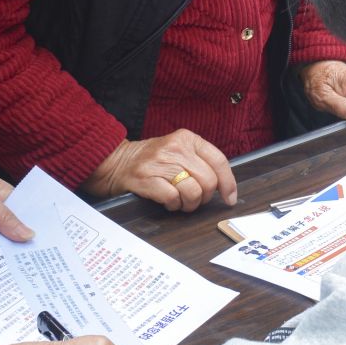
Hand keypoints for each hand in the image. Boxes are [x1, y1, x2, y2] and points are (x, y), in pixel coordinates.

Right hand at [86, 129, 236, 211]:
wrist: (116, 161)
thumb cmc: (151, 160)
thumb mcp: (177, 150)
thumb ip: (199, 161)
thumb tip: (224, 185)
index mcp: (187, 139)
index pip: (219, 160)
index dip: (228, 183)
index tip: (229, 197)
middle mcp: (176, 148)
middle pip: (208, 181)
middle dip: (204, 197)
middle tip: (194, 199)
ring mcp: (160, 163)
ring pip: (193, 192)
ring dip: (189, 204)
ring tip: (180, 201)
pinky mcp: (147, 179)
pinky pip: (173, 198)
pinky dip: (173, 205)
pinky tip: (167, 202)